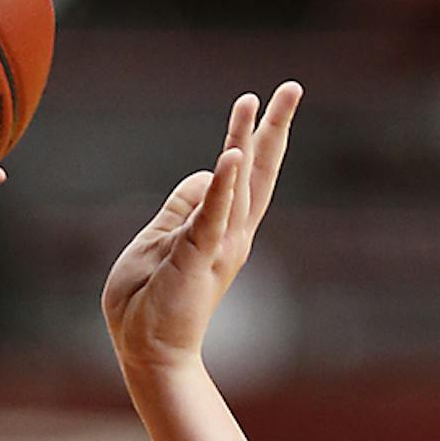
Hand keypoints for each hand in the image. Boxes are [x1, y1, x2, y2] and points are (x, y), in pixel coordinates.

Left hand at [102, 87, 299, 378]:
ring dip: (249, 141)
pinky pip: (210, 217)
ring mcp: (215, 245)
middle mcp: (229, 234)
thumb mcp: (162, 241)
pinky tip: (231, 156)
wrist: (147, 353)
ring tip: (259, 103)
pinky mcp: (196, 257)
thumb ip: (181, 209)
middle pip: (257, 172)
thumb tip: (203, 175)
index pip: (240, 175)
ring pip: (239, 185)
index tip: (257, 100)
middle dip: (274, 128)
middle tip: (292, 87)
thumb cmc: (148, 304)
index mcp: (220, 230)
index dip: (249, 137)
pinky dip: (222, 188)